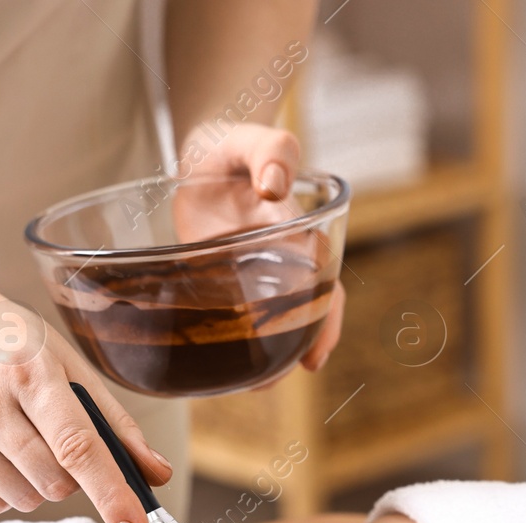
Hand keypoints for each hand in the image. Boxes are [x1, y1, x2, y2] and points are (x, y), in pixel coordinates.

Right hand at [0, 300, 171, 522]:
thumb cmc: (17, 349)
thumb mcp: (72, 367)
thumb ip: (116, 425)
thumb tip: (157, 475)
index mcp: (30, 371)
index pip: (78, 447)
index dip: (112, 494)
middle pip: (54, 484)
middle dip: (67, 474)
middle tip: (47, 433)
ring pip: (23, 500)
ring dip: (33, 483)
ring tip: (14, 436)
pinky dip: (0, 492)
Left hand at [173, 122, 343, 373]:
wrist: (200, 153)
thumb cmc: (230, 143)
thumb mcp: (251, 136)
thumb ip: (271, 149)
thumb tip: (275, 186)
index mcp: (296, 232)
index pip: (323, 280)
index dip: (325, 318)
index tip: (316, 352)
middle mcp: (279, 260)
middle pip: (303, 311)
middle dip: (300, 346)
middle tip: (280, 377)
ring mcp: (250, 275)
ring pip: (269, 322)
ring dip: (266, 354)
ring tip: (252, 383)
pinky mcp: (221, 282)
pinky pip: (233, 317)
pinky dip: (231, 343)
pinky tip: (220, 367)